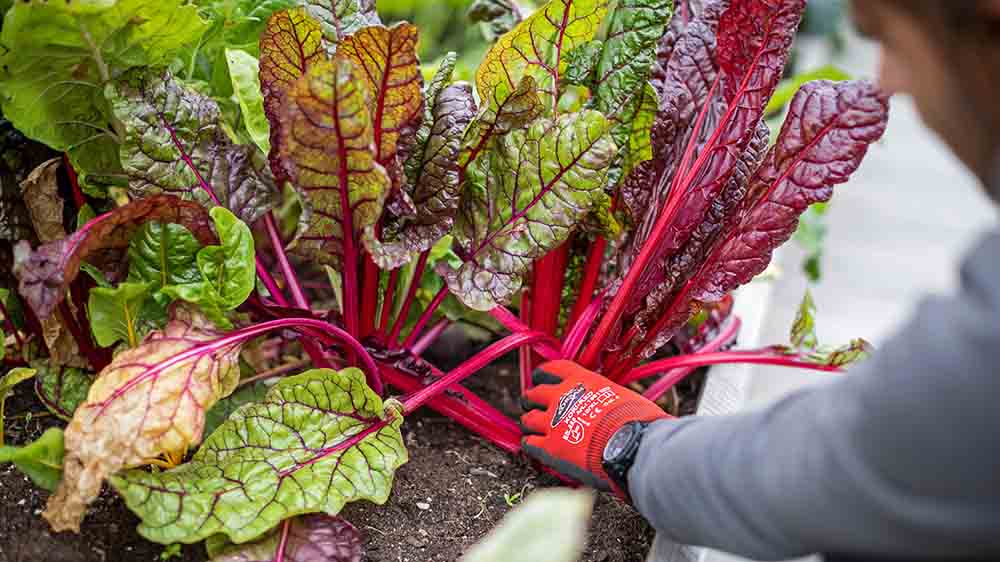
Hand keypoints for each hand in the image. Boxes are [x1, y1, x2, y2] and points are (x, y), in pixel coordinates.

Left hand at [520, 360, 669, 496]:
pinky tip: (536, 448)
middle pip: (534, 393)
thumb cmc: (640, 423)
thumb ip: (608, 398)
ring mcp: (554, 422)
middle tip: (534, 407)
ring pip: (528, 419)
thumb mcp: (625, 398)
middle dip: (533, 400)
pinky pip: (529, 443)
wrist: (634, 447)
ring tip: (534, 430)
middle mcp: (563, 397)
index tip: (541, 379)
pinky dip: (530, 445)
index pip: (553, 369)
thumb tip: (616, 407)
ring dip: (530, 423)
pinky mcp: (551, 448)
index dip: (543, 375)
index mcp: (582, 381)